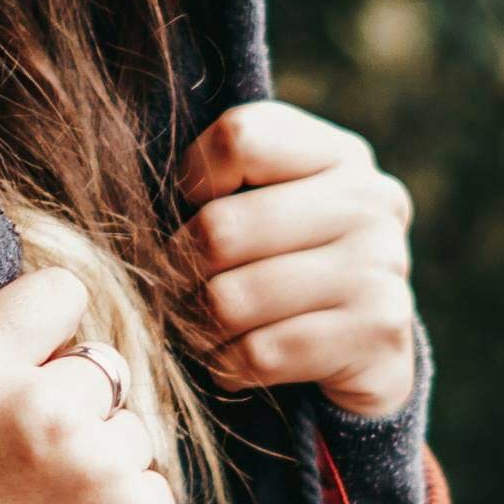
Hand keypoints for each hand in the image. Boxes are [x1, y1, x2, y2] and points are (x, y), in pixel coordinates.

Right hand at [0, 269, 176, 503]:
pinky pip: (155, 483)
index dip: (47, 323)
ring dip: (104, 456)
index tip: (33, 359)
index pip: (60, 291)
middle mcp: (43, 410)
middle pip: (102, 359)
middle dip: (75, 398)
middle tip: (30, 459)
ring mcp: (100, 467)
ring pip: (133, 424)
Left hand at [174, 100, 417, 418]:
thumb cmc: (288, 266)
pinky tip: (235, 360)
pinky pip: (259, 354)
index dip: (192, 178)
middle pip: (221, 228)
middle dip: (179, 270)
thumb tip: (123, 186)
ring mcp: (380, 268)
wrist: (367, 354)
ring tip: (203, 326)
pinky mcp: (376, 335)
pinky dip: (228, 365)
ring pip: (232, 299)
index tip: (192, 209)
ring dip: (199, 325)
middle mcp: (371, 201)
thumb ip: (222, 182)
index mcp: (340, 155)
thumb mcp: (268, 205)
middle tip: (175, 288)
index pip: (239, 137)